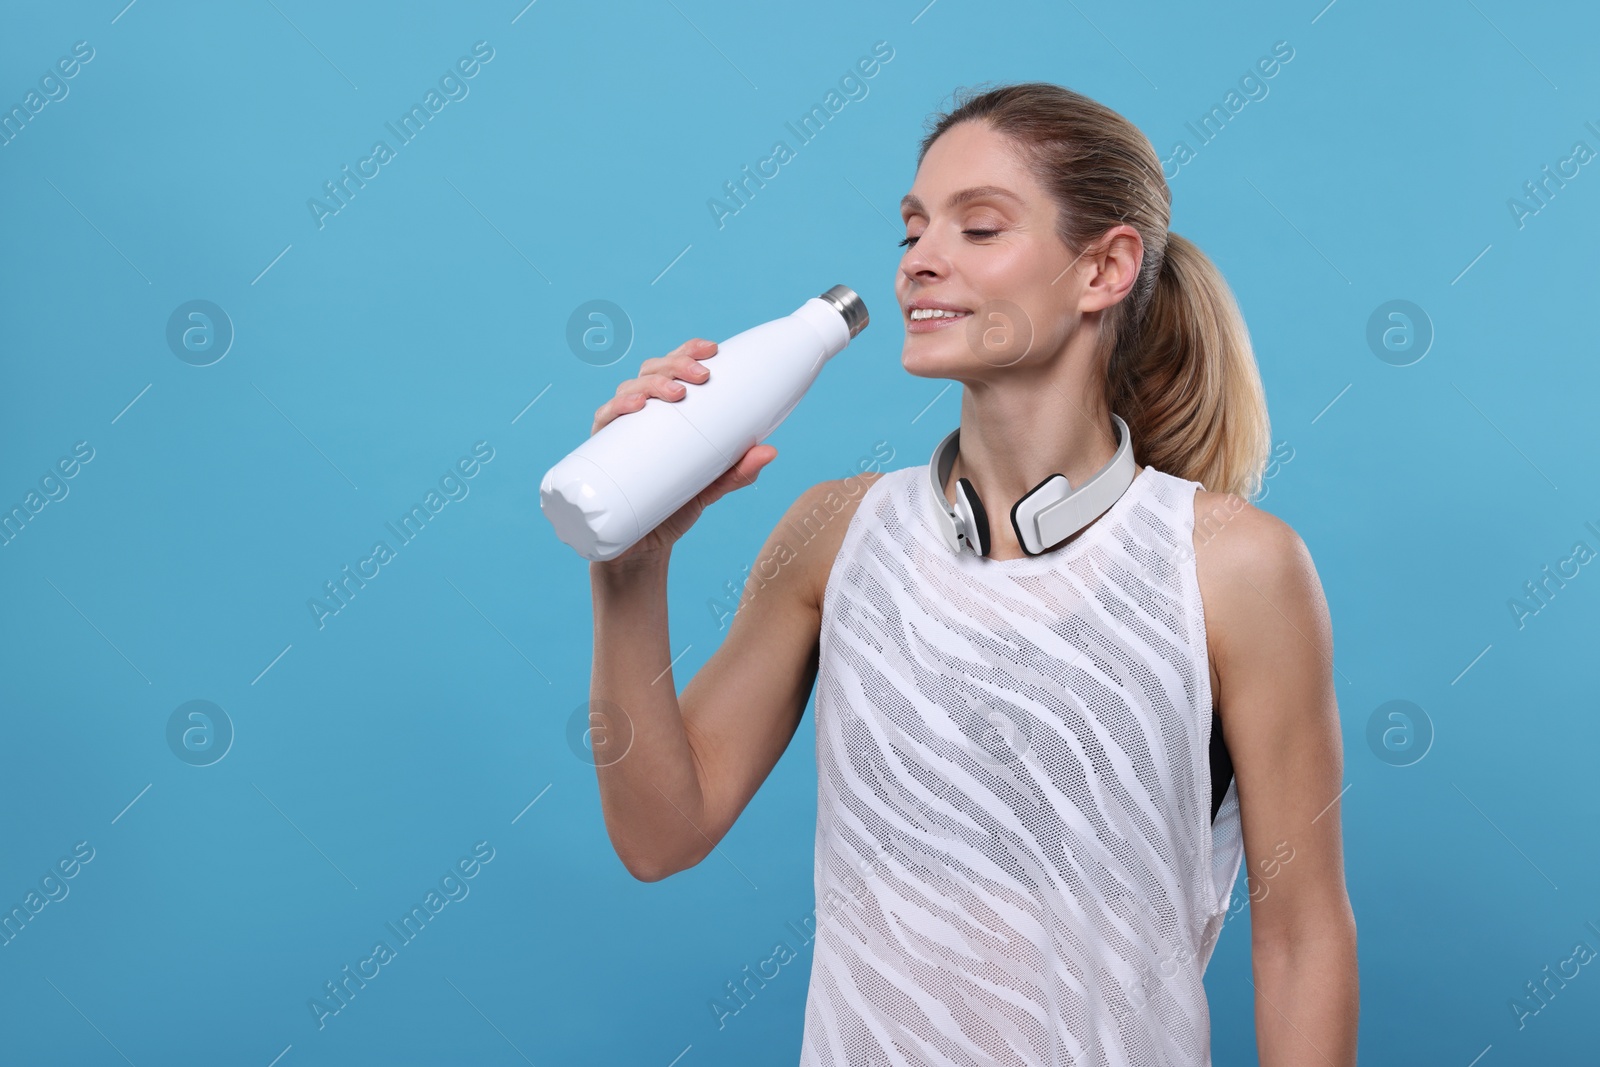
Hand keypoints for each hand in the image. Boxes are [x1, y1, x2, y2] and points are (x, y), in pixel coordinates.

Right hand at [589, 338, 777, 567]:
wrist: (640, 550)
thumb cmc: (674, 508)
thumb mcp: (712, 488)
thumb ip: (738, 472)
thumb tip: (771, 451)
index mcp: (665, 413)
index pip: (673, 369)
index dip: (688, 351)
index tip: (712, 349)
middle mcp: (639, 416)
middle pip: (651, 371)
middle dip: (675, 364)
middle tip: (700, 377)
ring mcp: (618, 432)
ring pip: (629, 389)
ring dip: (651, 382)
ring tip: (674, 394)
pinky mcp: (599, 453)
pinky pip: (602, 421)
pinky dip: (615, 408)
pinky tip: (632, 407)